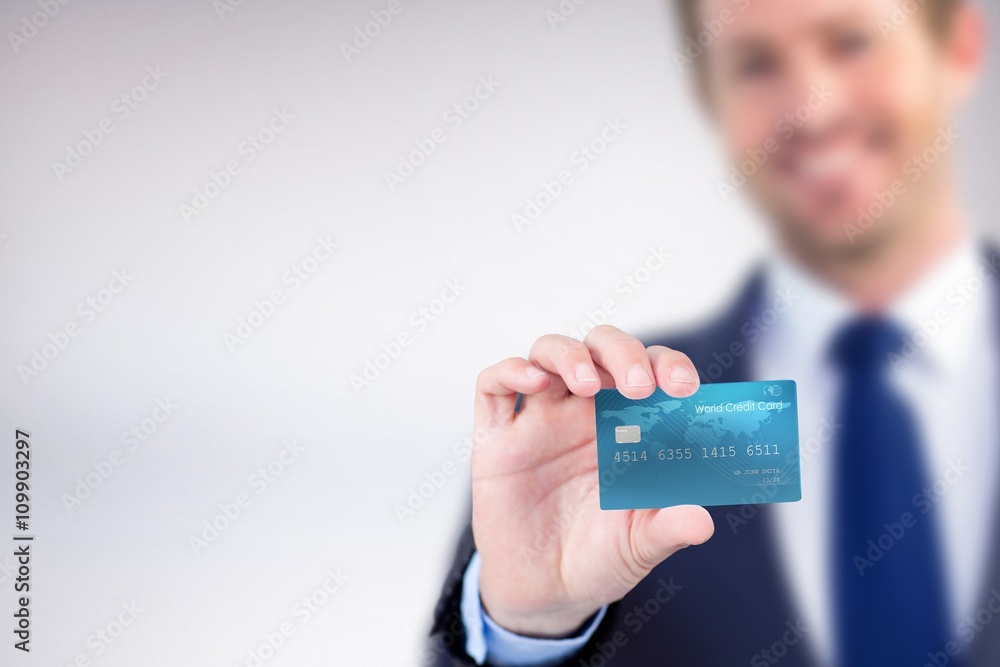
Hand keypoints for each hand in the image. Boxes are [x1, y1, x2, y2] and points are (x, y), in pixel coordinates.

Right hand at [471, 325, 714, 637]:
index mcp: (626, 425)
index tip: (684, 387)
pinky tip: (534, 381)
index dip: (668, 365)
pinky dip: (510, 371)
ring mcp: (538, 420)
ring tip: (588, 384)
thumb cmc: (597, 558)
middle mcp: (583, 412)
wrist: (544, 594)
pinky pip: (493, 386)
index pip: (650, 371)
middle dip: (621, 353)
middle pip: (600, 348)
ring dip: (570, 355)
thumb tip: (701, 522)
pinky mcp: (497, 438)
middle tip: (638, 386)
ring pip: (548, 353)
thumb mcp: (638, 546)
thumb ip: (667, 529)